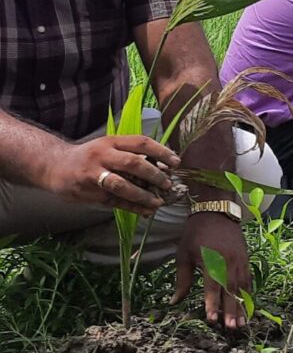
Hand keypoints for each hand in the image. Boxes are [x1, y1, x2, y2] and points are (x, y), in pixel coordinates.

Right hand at [44, 135, 176, 214]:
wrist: (55, 166)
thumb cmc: (91, 156)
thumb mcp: (109, 147)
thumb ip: (131, 154)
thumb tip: (164, 166)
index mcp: (111, 142)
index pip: (141, 142)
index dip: (161, 152)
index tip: (177, 162)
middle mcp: (102, 156)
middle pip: (133, 163)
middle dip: (154, 175)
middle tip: (168, 184)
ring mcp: (94, 175)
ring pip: (122, 185)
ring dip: (143, 195)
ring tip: (158, 201)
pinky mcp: (89, 192)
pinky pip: (114, 201)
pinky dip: (133, 207)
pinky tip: (147, 211)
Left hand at [173, 211, 250, 331]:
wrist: (216, 212)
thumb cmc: (195, 234)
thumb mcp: (183, 256)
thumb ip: (182, 281)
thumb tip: (174, 303)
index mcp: (210, 260)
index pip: (212, 286)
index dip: (212, 304)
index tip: (212, 319)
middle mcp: (228, 262)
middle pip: (231, 290)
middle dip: (231, 310)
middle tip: (231, 328)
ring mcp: (240, 261)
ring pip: (242, 287)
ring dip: (242, 306)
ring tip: (242, 324)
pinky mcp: (246, 259)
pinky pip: (248, 280)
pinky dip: (248, 295)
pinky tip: (247, 307)